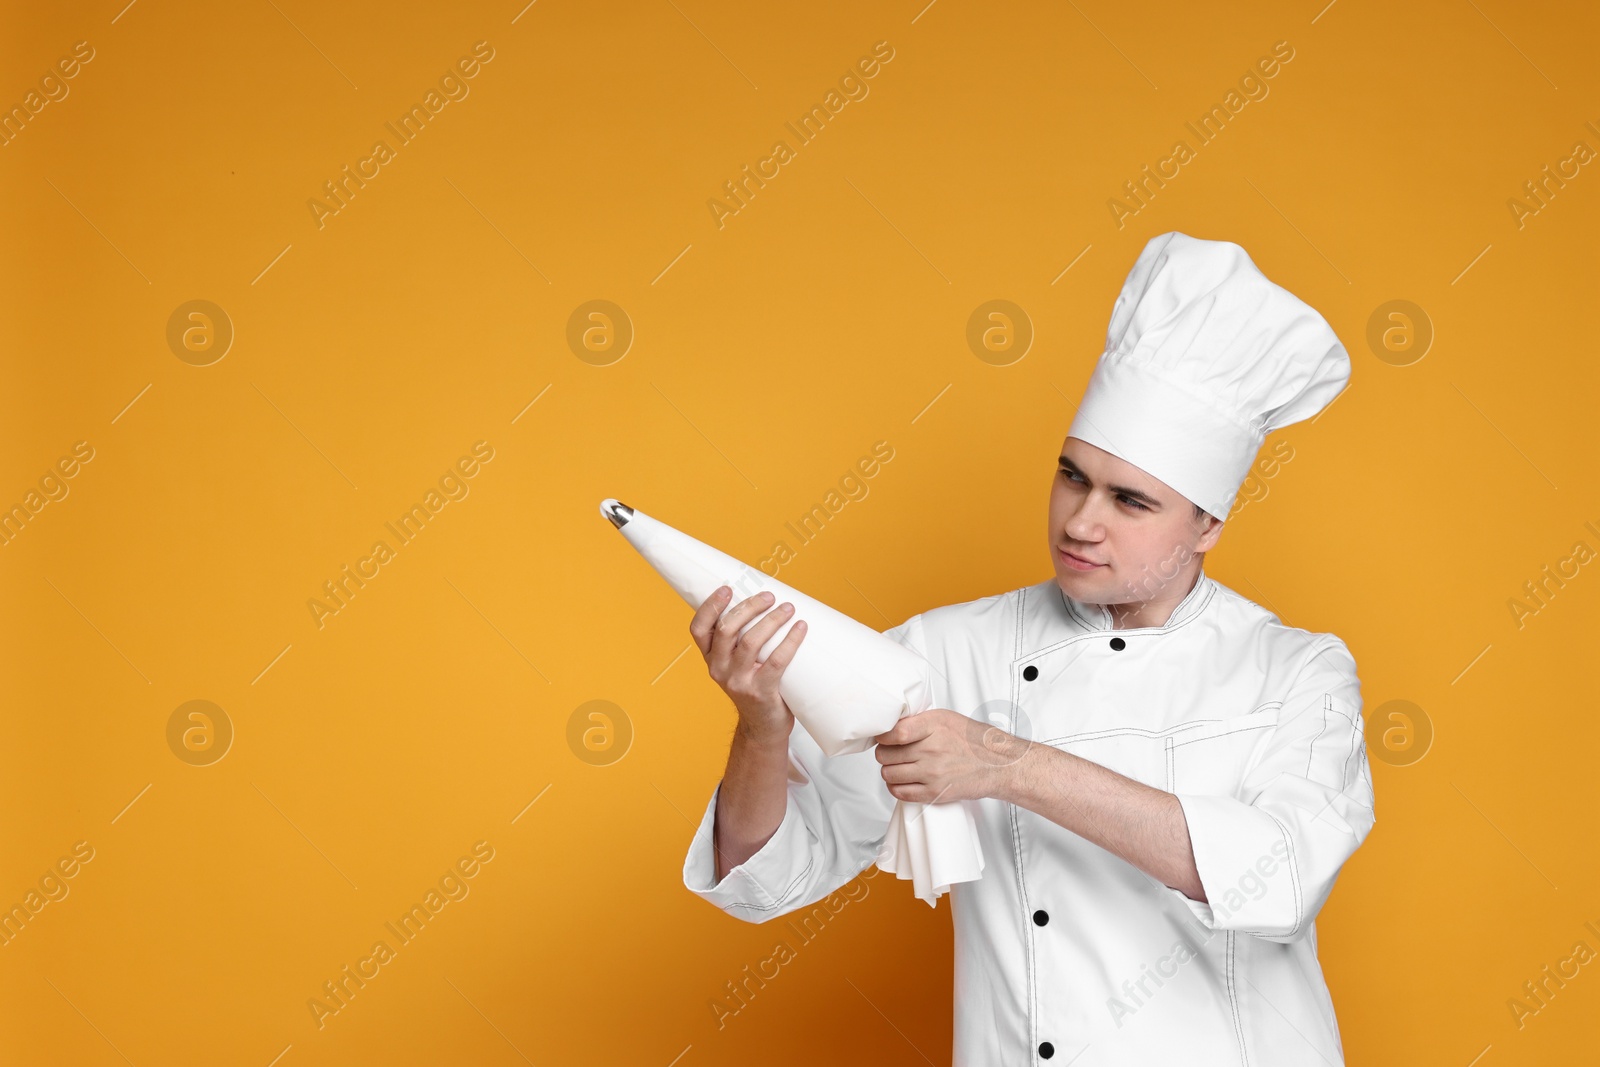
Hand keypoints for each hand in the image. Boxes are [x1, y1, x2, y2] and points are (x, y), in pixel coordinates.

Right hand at [690, 586, 806, 743]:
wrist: (762, 727)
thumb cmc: (754, 685)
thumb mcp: (736, 664)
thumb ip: (740, 639)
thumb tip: (765, 599)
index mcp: (711, 659)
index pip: (698, 629)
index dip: (710, 606)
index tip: (726, 588)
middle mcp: (719, 669)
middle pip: (727, 629)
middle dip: (748, 607)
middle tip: (769, 596)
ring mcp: (739, 682)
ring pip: (751, 642)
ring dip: (772, 620)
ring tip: (788, 608)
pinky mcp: (761, 691)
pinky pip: (777, 660)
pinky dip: (790, 640)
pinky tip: (801, 627)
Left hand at [874, 708, 1028, 803]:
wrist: (999, 764)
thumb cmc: (975, 741)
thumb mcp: (947, 718)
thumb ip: (919, 722)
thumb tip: (892, 726)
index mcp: (933, 726)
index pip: (893, 732)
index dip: (882, 736)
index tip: (884, 737)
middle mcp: (931, 749)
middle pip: (886, 755)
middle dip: (885, 754)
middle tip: (892, 753)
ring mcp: (932, 772)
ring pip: (889, 774)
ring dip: (890, 771)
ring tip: (899, 767)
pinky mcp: (934, 792)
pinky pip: (900, 793)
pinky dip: (896, 787)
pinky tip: (902, 781)